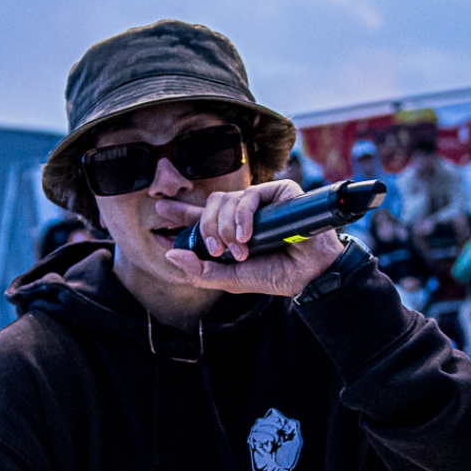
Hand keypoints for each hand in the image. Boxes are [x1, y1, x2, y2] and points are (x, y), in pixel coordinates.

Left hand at [162, 181, 344, 297]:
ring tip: (240, 249)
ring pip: (225, 200)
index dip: (181, 212)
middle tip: (218, 250)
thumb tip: (170, 254)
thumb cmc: (276, 275)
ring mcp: (261, 201)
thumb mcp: (232, 279)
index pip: (202, 216)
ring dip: (226, 228)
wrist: (309, 274)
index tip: (161, 210)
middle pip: (210, 206)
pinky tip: (247, 236)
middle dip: (207, 230)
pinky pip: (247, 196)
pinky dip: (241, 217)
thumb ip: (201, 270)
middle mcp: (244, 212)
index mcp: (232, 230)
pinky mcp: (277, 192)